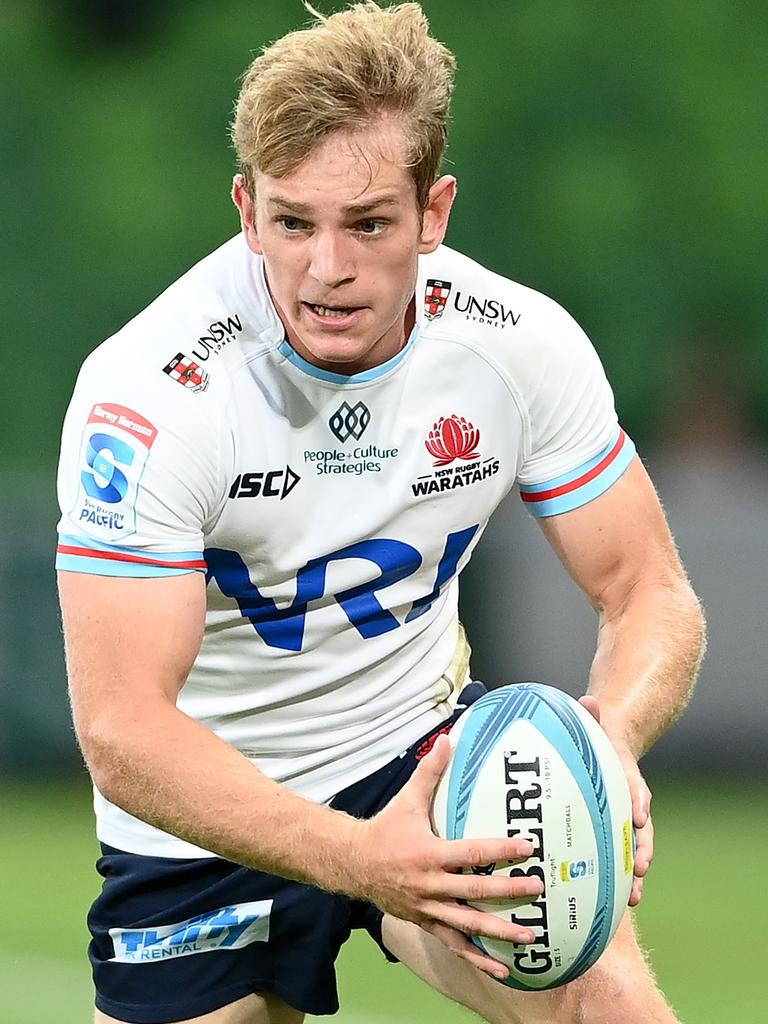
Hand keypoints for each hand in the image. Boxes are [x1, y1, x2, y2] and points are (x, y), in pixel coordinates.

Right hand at [356, 734, 541, 978]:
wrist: (354, 864)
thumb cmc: (386, 829)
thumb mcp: (408, 799)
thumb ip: (430, 772)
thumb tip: (448, 739)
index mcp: (429, 853)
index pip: (471, 852)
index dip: (500, 850)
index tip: (528, 848)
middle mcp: (430, 885)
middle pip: (475, 891)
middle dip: (509, 891)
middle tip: (538, 889)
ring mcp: (428, 908)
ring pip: (468, 925)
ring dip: (500, 932)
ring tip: (531, 937)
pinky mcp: (426, 923)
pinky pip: (455, 944)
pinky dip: (478, 958)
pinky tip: (503, 968)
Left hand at [579, 696, 652, 905]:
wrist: (610, 744)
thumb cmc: (596, 737)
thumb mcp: (594, 722)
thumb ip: (590, 713)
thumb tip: (588, 699)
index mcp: (625, 775)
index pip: (635, 787)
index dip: (637, 799)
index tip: (639, 815)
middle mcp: (630, 801)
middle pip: (642, 829)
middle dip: (642, 850)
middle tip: (641, 871)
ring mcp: (625, 818)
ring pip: (635, 849)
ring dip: (634, 873)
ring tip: (634, 898)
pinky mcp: (613, 830)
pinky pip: (618, 855)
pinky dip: (617, 875)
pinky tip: (611, 899)